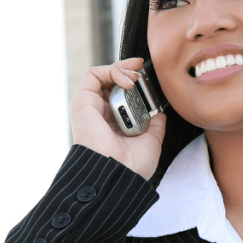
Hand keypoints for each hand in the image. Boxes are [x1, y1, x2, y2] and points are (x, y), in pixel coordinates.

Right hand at [70, 57, 166, 179]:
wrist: (119, 173)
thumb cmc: (133, 165)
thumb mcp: (151, 141)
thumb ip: (155, 125)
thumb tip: (159, 113)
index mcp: (116, 125)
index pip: (122, 95)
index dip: (135, 84)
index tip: (149, 78)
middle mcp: (102, 115)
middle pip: (112, 83)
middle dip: (129, 72)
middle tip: (143, 70)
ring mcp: (92, 108)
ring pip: (102, 76)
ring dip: (122, 69)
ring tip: (136, 76)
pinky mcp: (83, 102)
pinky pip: (93, 75)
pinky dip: (112, 71)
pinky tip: (127, 81)